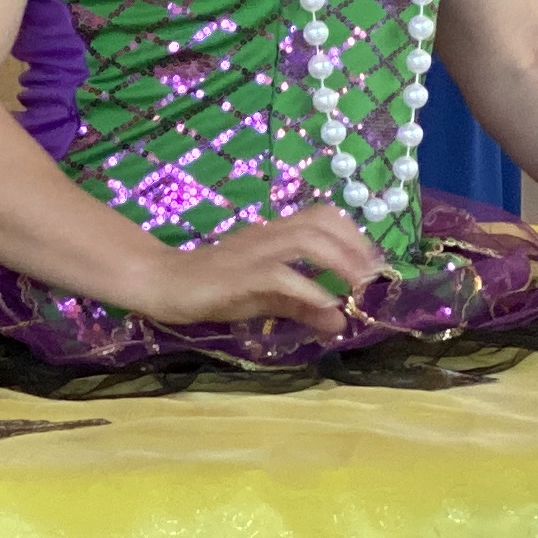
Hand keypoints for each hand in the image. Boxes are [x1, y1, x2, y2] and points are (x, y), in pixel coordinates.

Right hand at [122, 205, 384, 327]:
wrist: (164, 284)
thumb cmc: (216, 288)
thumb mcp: (267, 298)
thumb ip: (303, 307)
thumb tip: (341, 321)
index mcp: (275, 234)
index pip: (322, 216)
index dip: (353, 235)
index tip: (372, 264)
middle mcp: (268, 235)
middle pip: (320, 221)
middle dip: (355, 246)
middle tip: (373, 278)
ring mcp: (252, 251)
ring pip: (305, 239)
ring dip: (339, 261)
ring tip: (358, 287)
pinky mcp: (238, 275)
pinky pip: (278, 274)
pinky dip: (307, 288)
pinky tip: (325, 305)